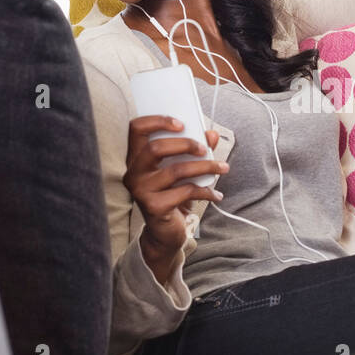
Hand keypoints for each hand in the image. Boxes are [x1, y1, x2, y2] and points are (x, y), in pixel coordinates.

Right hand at [125, 117, 226, 261]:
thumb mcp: (184, 170)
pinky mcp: (154, 207)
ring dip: (204, 167)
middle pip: (155, 148)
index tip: (182, 123)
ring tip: (222, 168)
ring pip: (175, 170)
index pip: (136, 129)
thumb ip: (196, 150)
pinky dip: (205, 191)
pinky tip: (216, 194)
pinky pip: (185, 192)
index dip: (157, 122)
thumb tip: (212, 134)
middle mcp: (133, 173)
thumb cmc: (173, 195)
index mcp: (136, 158)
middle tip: (205, 149)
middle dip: (185, 144)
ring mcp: (141, 191)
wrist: (165, 232)